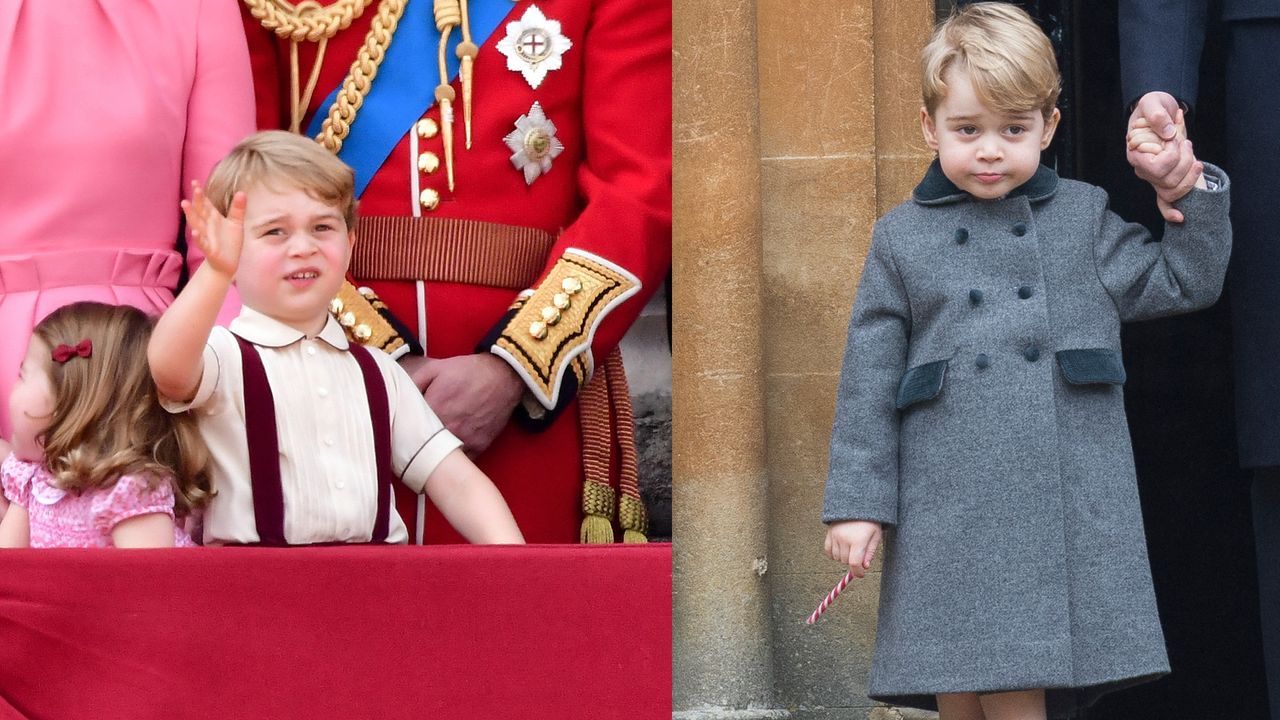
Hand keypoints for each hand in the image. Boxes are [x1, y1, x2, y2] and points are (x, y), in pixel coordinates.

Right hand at [181, 181, 245, 277]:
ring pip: (196, 224)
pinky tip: (194, 232)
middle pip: (200, 211)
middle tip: (195, 188)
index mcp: (213, 218)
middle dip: (198, 200)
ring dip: (191, 214)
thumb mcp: (236, 223)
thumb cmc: (229, 241)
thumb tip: (241, 192)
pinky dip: (198, 238)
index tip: (195, 182)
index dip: (201, 194)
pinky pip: (202, 243)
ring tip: (185, 204)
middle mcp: (207, 225)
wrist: (228, 263)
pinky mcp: (209, 249)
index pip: (206, 203)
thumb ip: (238, 208)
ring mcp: (206, 237)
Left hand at [402, 353, 524, 455]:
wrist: (503, 376)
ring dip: (434, 454)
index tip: (398, 432)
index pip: (408, 429)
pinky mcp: (479, 446)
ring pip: (442, 457)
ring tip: (427, 450)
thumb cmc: (469, 371)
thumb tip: (396, 397)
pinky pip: (461, 460)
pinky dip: (453, 458)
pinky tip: (447, 451)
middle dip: (415, 445)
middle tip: (409, 444)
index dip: (401, 431)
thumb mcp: (436, 368)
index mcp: (434, 407)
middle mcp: (449, 427)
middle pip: (423, 446)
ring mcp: (465, 439)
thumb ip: (413, 382)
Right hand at [824, 520, 882, 578]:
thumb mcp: (876, 536)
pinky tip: (841, 549)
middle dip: (853, 562)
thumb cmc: (870, 520)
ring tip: (851, 548)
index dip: (858, 572)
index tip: (861, 574)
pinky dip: (833, 554)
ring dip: (844, 557)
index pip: (854, 563)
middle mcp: (844, 539)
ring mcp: (835, 536)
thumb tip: (865, 567)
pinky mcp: (829, 533)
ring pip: (836, 557)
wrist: (857, 503)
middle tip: (860, 554)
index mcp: (858, 540)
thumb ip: (870, 552)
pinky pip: (828, 551)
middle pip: (845, 561)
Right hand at [1126, 92, 1202, 222]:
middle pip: (1167, 181)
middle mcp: (1142, 169)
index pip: (1156, 168)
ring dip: (1189, 176)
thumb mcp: (1152, 102)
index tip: (1176, 138)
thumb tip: (1169, 133)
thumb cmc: (1152, 106)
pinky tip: (1181, 218)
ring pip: (1172, 190)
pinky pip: (1163, 202)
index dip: (1172, 156)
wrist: (1157, 109)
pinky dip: (1170, 212)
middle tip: (1187, 143)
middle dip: (1185, 163)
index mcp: (1136, 154)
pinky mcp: (1163, 179)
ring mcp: (1153, 176)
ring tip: (1193, 156)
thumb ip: (1157, 115)